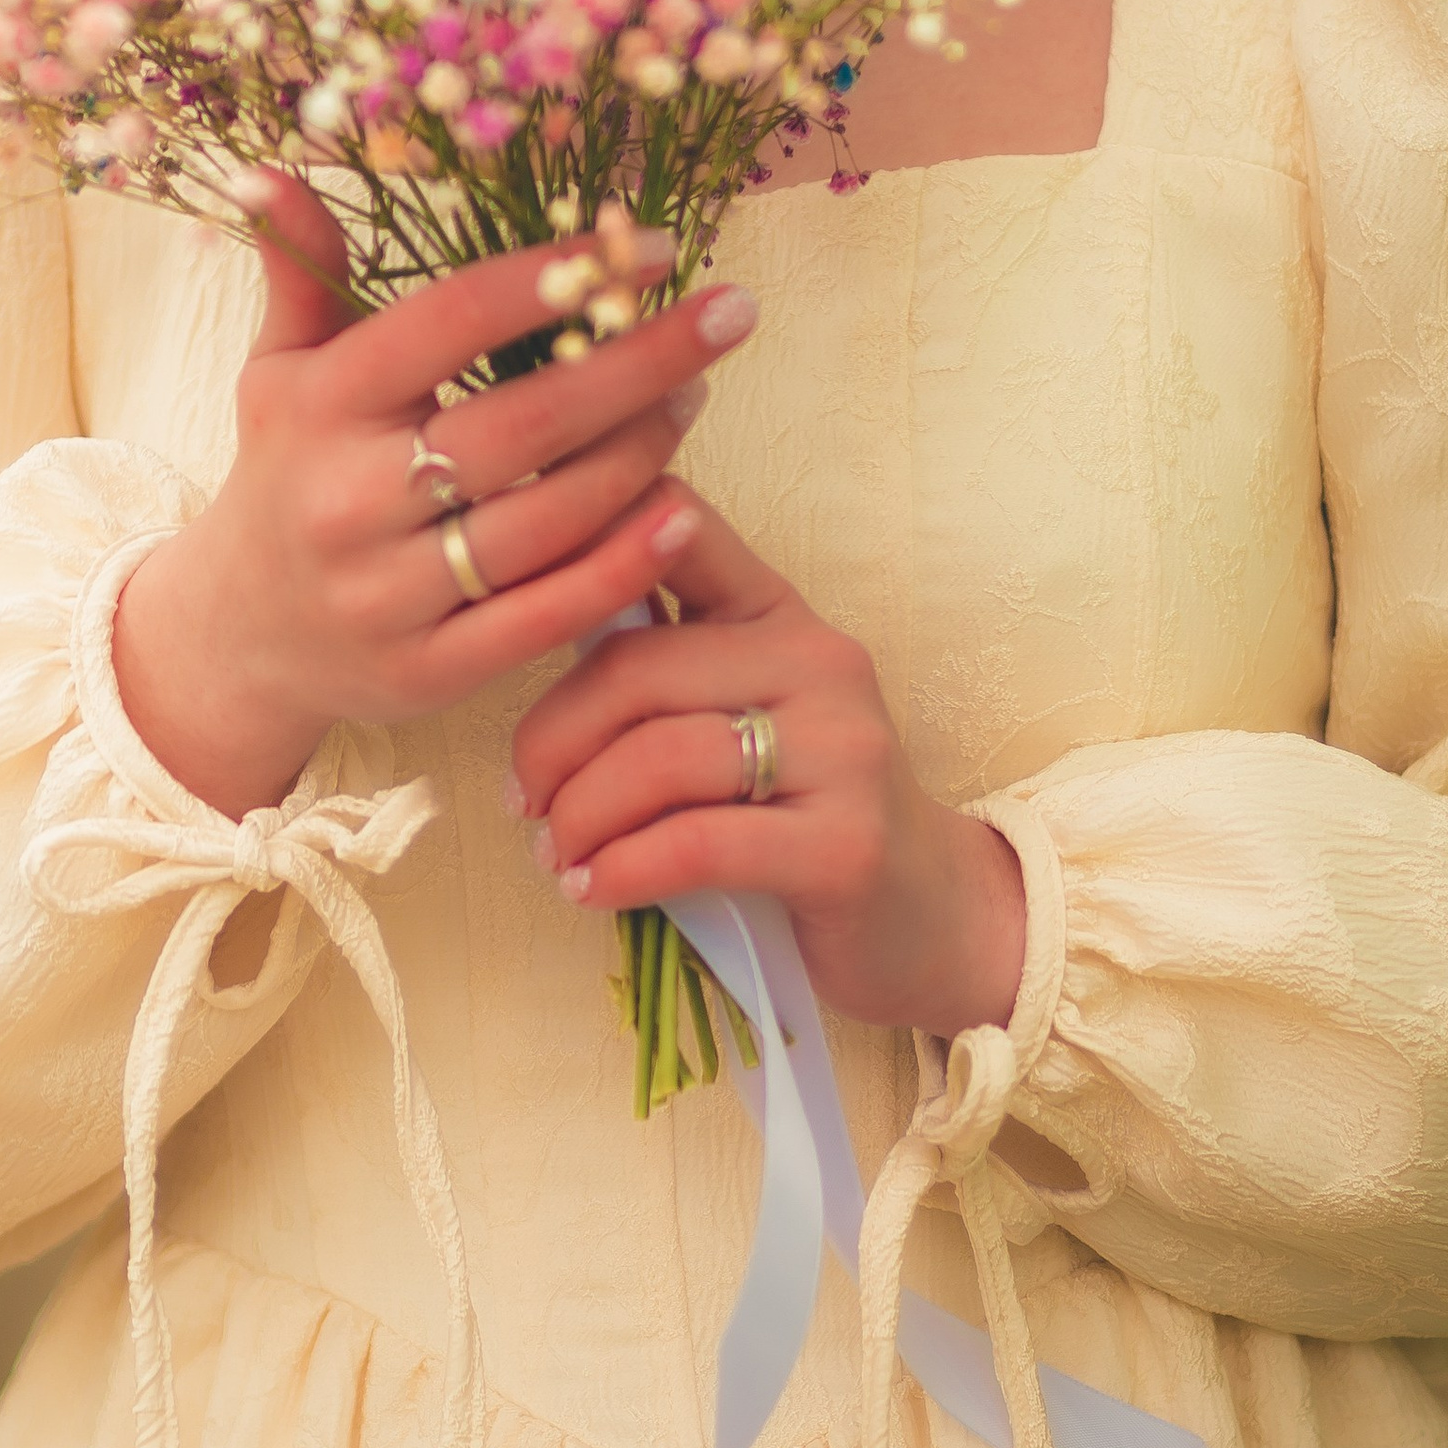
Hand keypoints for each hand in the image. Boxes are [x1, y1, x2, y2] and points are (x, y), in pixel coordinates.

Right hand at [114, 176, 762, 817]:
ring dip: (642, 453)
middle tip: (726, 314)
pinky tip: (685, 510)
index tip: (651, 244)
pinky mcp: (429, 672)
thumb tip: (272, 170)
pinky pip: (547, 614)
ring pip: (548, 519)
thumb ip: (302, 271)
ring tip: (695, 396)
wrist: (238, 638)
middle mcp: (348, 498)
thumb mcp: (281, 370)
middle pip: (525, 421)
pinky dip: (625, 564)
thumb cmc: (286, 474)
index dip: (558, 275)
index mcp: (319, 405)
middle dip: (641, 361)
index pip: (452, 320)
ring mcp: (387, 595)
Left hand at [508, 498, 1026, 1041]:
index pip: (679, 533)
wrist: (930, 914)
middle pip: (637, 668)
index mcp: (780, 614)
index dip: (588, 539)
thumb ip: (661, 669)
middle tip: (523, 801)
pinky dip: (621, 870)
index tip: (517, 596)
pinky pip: (696, 843)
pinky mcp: (845, 846)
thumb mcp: (738, 715)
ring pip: (659, 758)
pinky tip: (593, 889)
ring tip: (558, 855)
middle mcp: (819, 663)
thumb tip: (531, 626)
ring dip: (581, 816)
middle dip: (552, 739)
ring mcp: (842, 752)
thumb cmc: (801, 813)